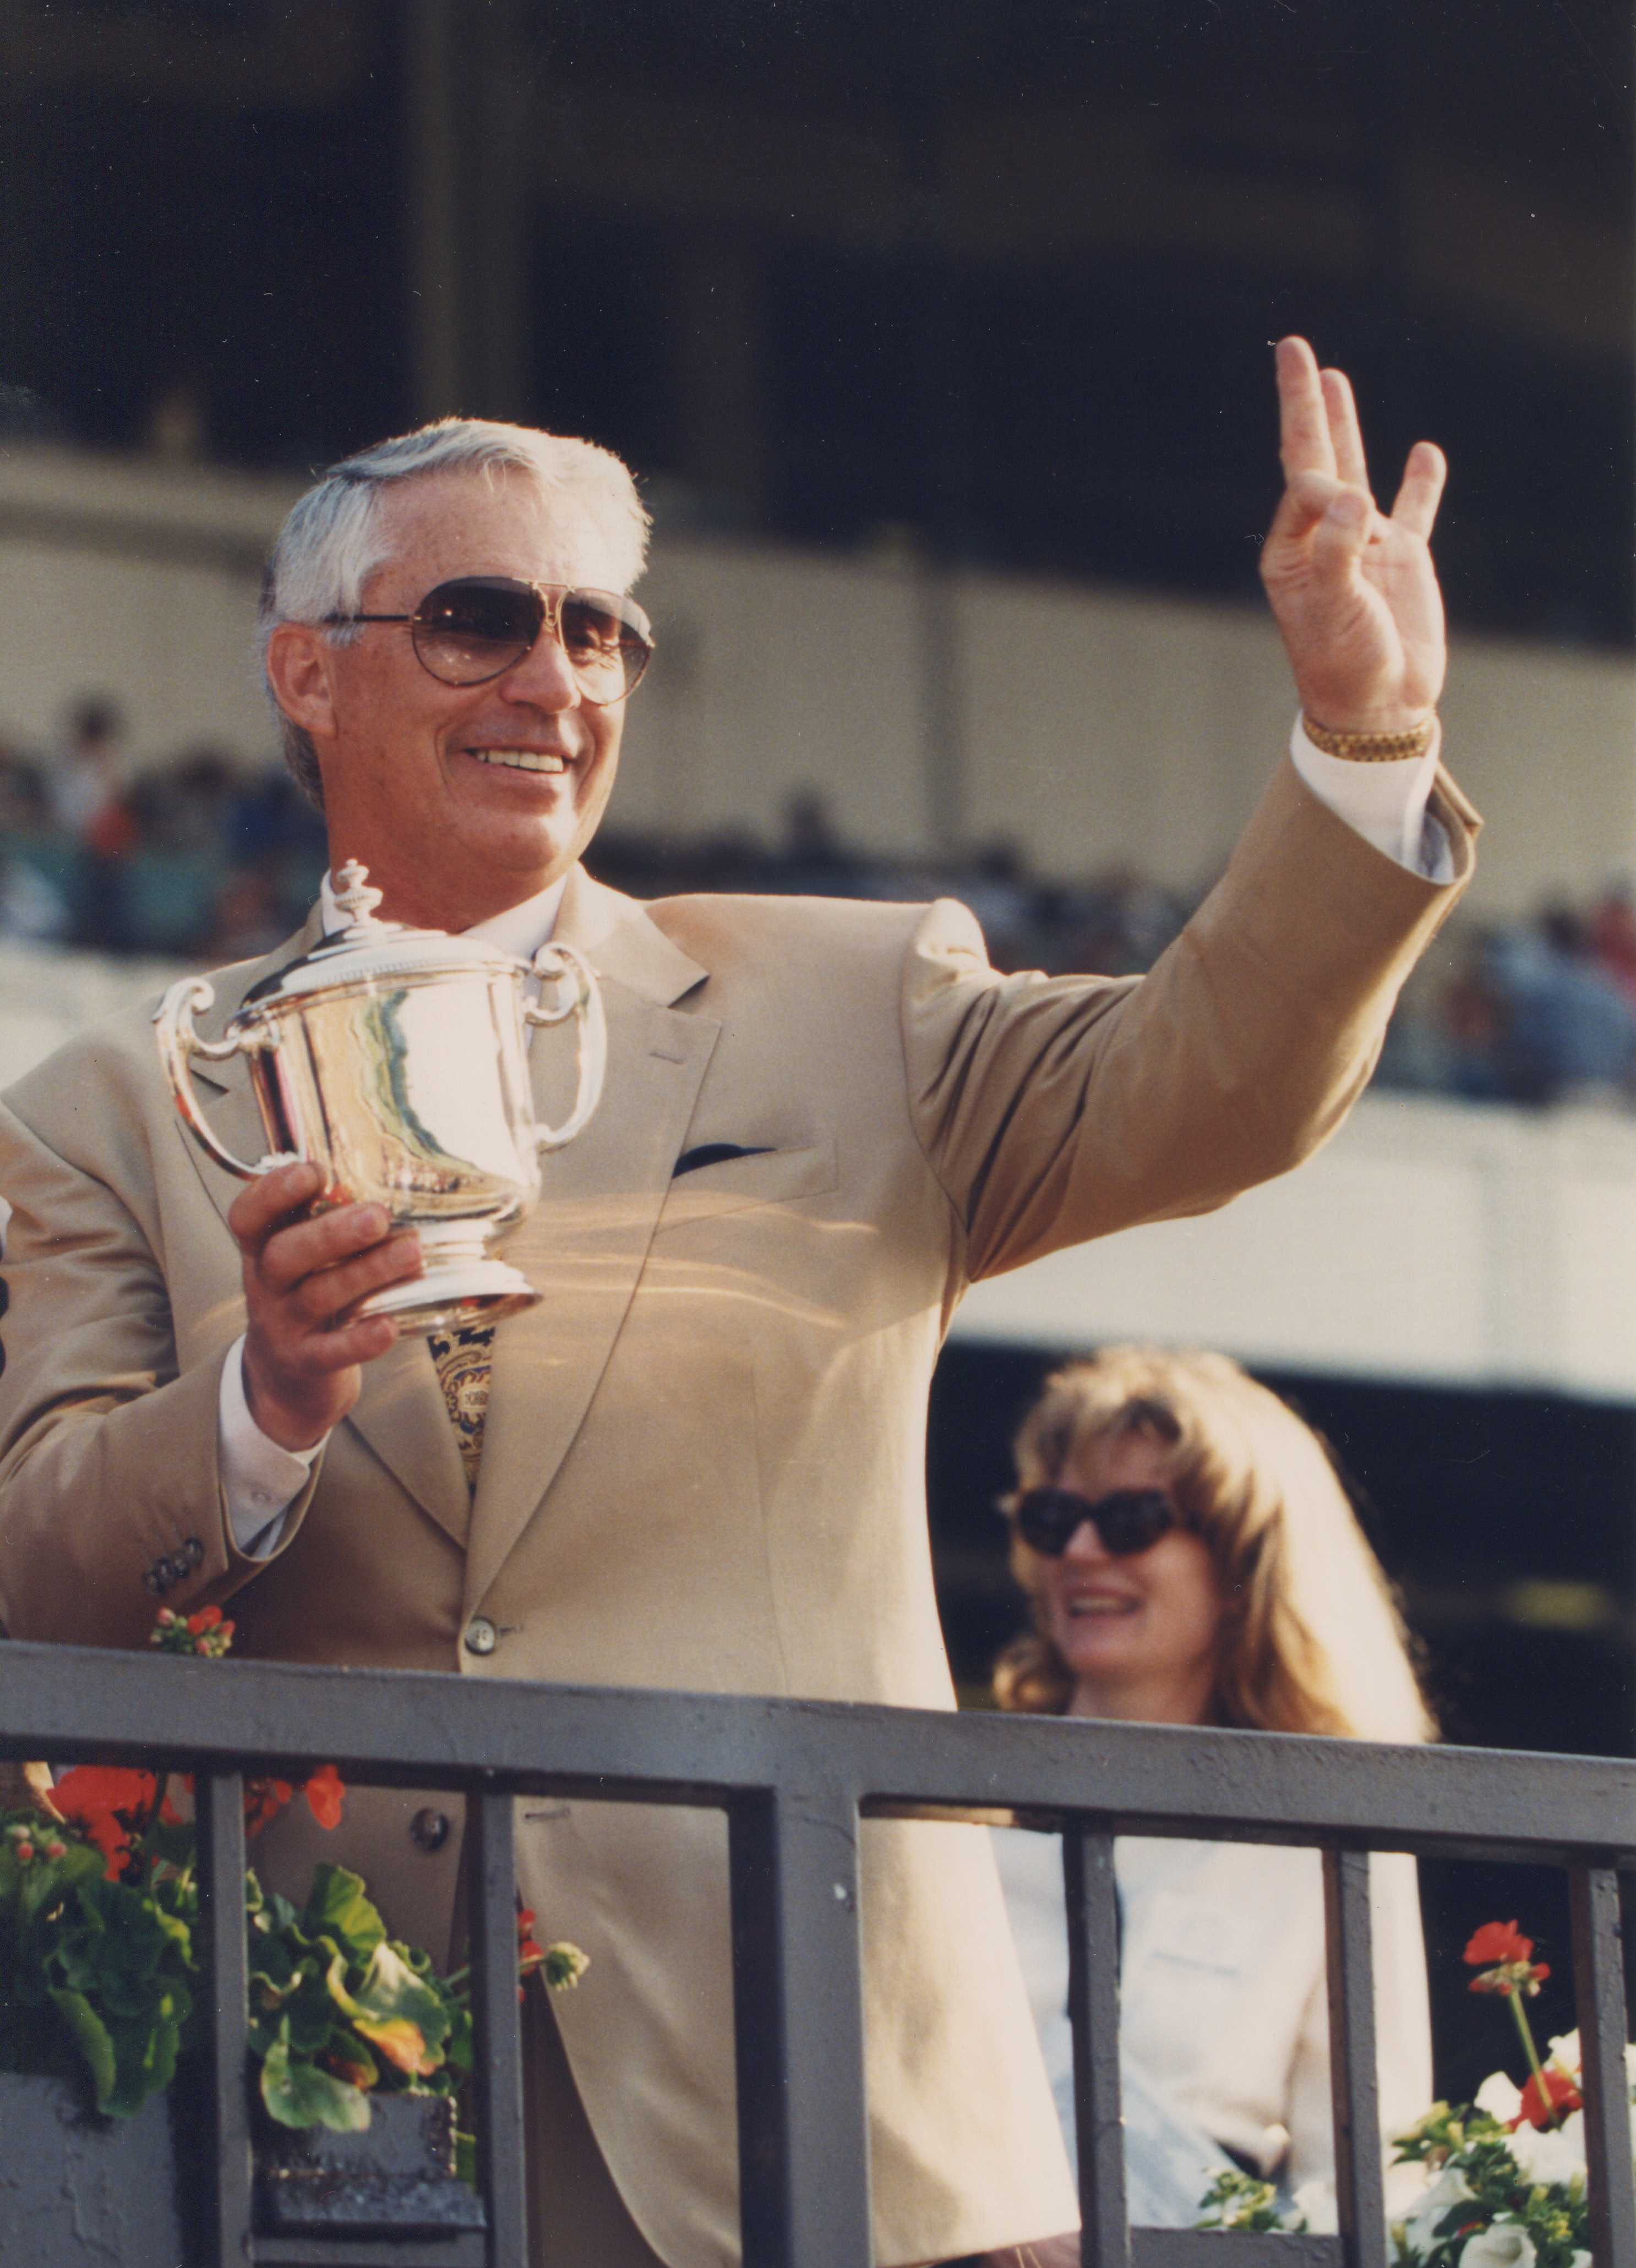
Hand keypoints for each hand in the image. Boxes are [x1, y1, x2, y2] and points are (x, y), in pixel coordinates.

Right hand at [229, 1161, 420, 1451]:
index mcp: (263, 1251)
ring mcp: (283, 1327)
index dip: (273, 1192)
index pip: (249, 1217)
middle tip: (377, 1216)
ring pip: (318, 1297)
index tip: (312, 1171)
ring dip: (366, 1273)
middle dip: (331, 1233)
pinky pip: (332, 1352)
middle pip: (285, 1255)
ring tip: (411, 1253)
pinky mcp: (307, 1364)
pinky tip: (389, 1325)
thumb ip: (323, 1222)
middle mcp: (267, 1286)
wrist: (283, 1380)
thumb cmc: (303, 1299)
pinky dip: (360, 1339)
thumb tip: (388, 1174)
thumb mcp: (300, 1260)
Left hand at [1260, 335, 1446, 733]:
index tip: (1348, 506)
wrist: (1381, 708)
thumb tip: (1350, 497)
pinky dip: (1420, 484)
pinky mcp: (1403, 559)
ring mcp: (1364, 544)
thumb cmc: (1344, 664)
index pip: (1303, 486)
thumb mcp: (1334, 609)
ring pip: (1356, 470)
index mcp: (1292, 550)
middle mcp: (1323, 538)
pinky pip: (1413, 511)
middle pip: (1314, 456)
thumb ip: (1336, 550)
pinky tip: (1423, 454)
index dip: (1323, 476)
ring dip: (1346, 424)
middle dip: (1306, 403)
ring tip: (1334, 379)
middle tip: (1293, 347)